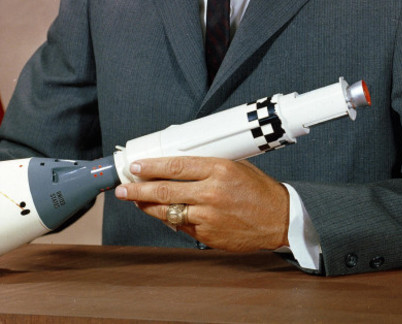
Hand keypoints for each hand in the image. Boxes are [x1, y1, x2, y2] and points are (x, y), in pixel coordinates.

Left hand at [115, 156, 289, 251]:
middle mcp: (211, 192)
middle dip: (138, 189)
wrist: (278, 218)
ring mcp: (208, 216)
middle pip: (165, 190)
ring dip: (148, 206)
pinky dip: (171, 219)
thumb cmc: (258, 189)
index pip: (176, 166)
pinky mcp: (208, 235)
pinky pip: (182, 227)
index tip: (136, 166)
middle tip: (122, 187)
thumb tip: (176, 166)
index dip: (152, 166)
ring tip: (135, 200)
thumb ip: (206, 167)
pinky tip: (163, 213)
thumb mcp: (234, 166)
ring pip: (168, 211)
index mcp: (218, 169)